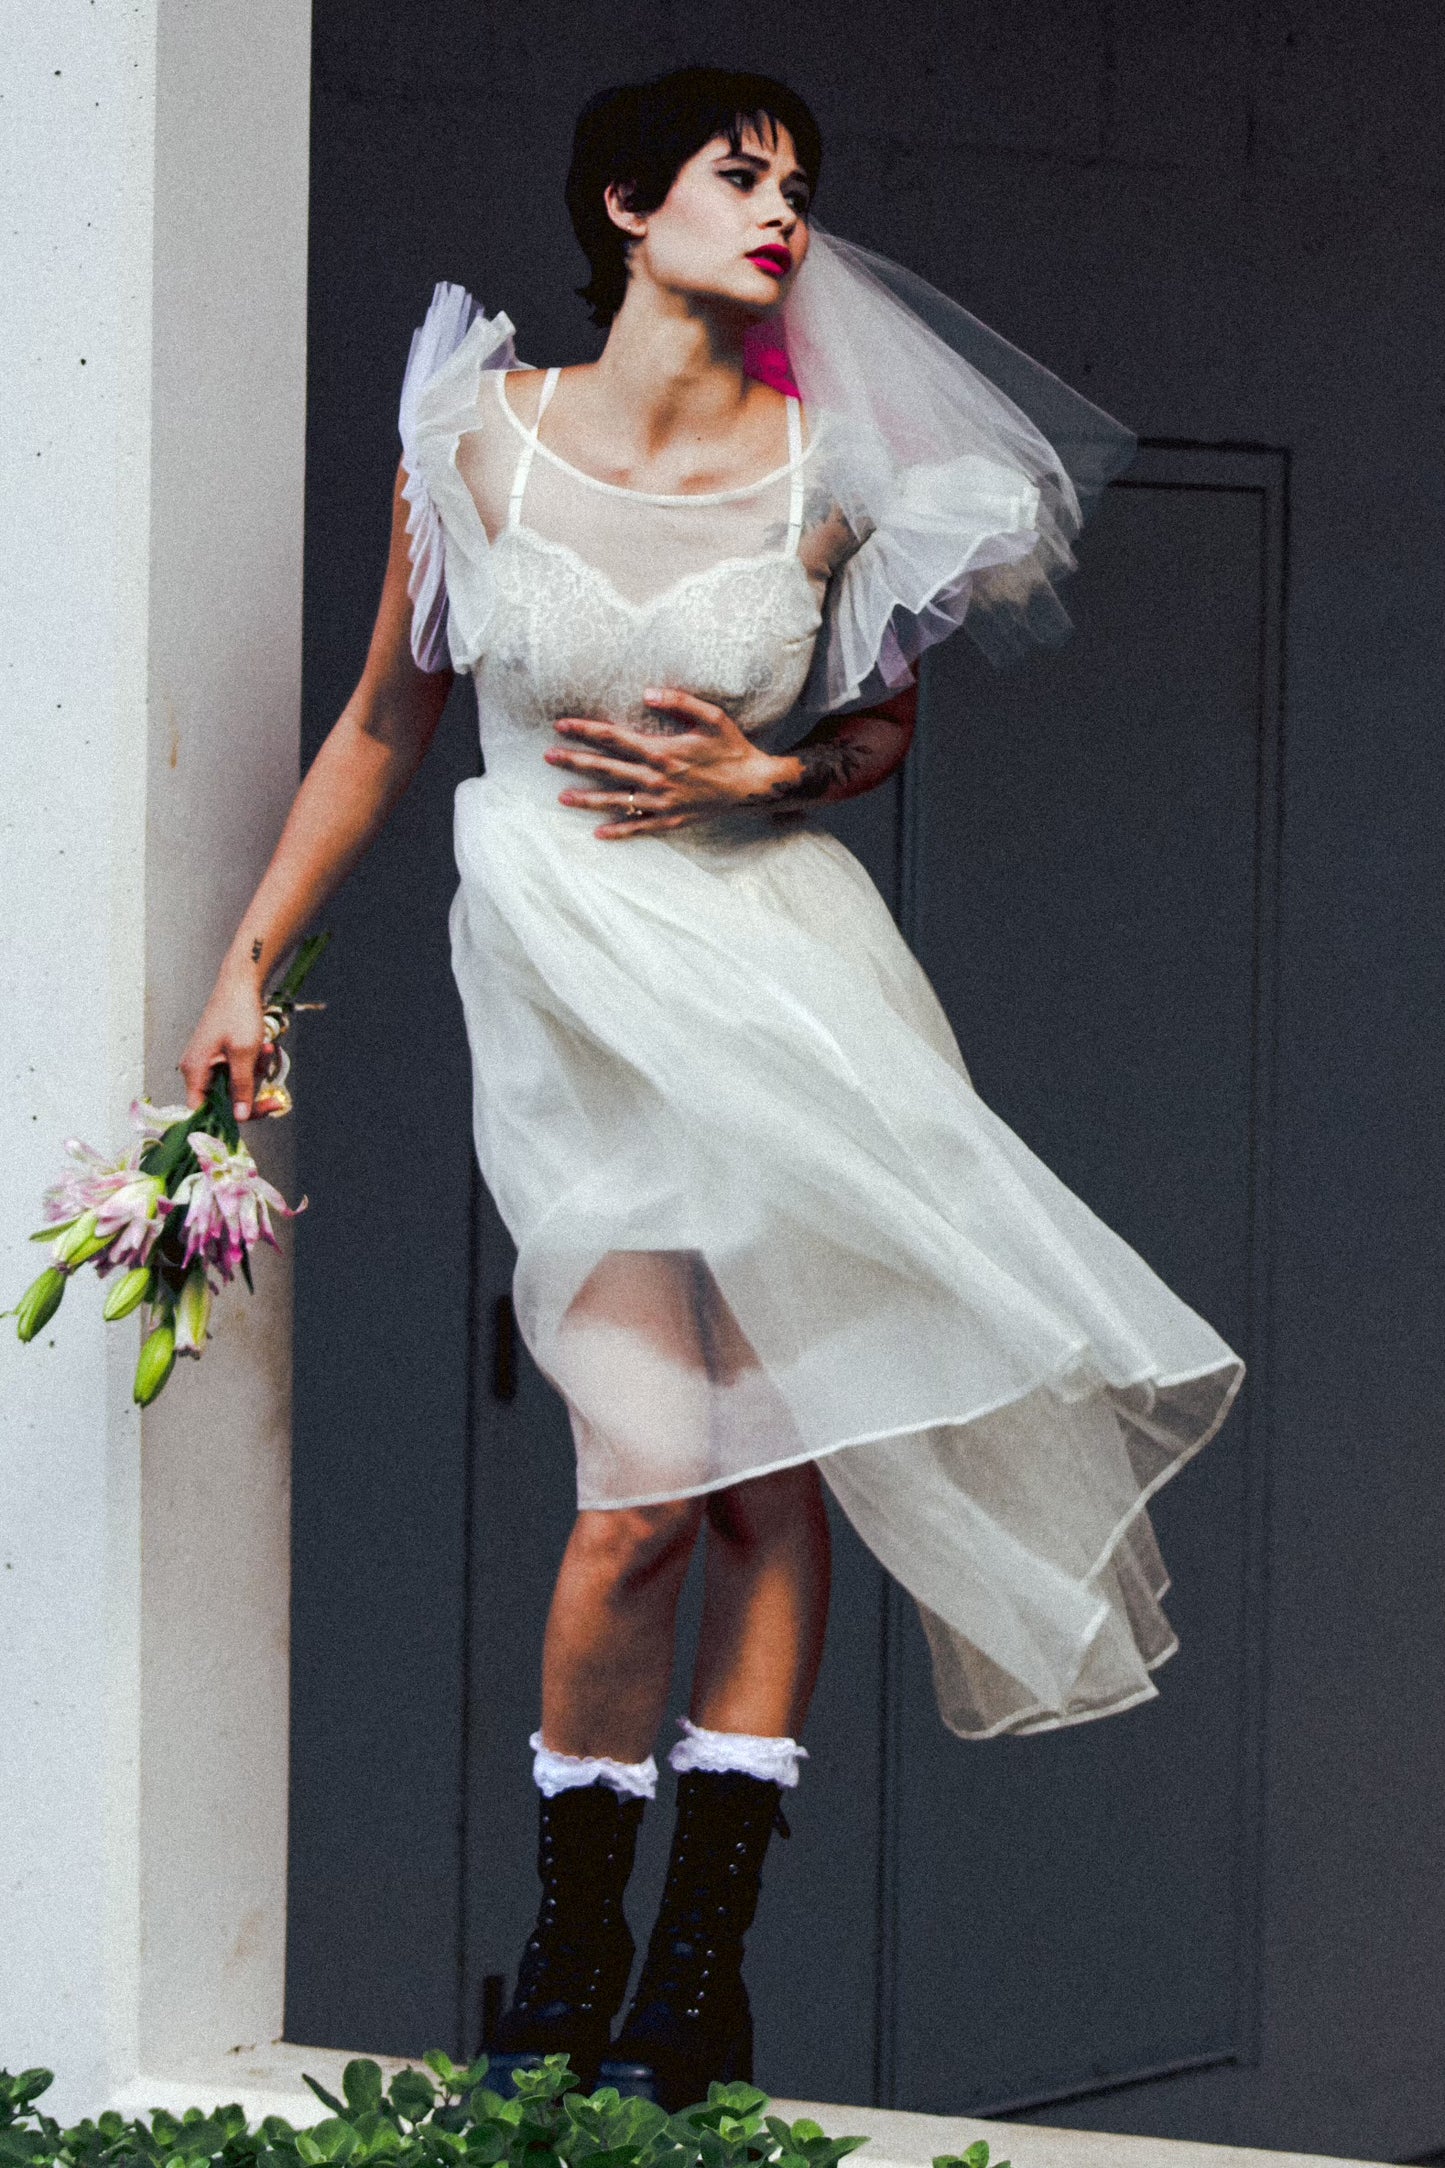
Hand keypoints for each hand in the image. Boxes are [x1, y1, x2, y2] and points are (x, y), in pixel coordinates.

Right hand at [179, 963, 265, 1119]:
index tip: (250, 1120)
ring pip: (235, 1086)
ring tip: (266, 1050)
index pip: (201, 1111)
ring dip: (256, 1074)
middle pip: (223, 1101)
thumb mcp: (244, 1054)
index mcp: (195, 1071)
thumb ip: (241, 1087)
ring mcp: (209, 1063)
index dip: (224, 1120)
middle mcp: (197, 1070)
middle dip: (251, 1092)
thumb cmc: (238, 1014)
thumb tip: (239, 1118)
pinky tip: (264, 1046)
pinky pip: (239, 1072)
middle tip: (274, 1098)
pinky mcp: (221, 1056)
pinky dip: (254, 1063)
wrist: (241, 983)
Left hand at [544, 688, 791, 837]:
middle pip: (606, 768)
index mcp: (661, 751)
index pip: (613, 738)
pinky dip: (618, 831)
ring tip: (562, 797)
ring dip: (587, 799)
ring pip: (615, 801)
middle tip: (548, 757)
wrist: (753, 787)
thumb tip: (646, 693)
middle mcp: (656, 778)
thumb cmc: (733, 748)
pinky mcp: (671, 819)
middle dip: (574, 761)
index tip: (561, 725)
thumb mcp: (712, 718)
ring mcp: (661, 802)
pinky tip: (598, 834)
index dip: (585, 730)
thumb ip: (679, 702)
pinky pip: (639, 827)